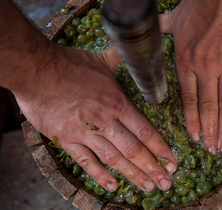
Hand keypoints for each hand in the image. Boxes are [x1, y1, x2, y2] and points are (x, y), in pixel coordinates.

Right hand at [13, 44, 176, 191]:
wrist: (35, 71)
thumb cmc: (69, 65)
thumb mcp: (100, 60)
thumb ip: (120, 59)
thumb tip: (133, 48)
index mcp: (117, 103)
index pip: (145, 131)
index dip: (161, 148)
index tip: (172, 162)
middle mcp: (105, 121)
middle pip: (134, 150)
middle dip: (152, 168)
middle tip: (166, 183)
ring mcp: (85, 133)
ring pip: (114, 159)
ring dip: (133, 175)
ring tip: (148, 187)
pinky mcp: (67, 140)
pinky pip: (86, 162)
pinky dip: (100, 175)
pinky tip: (112, 186)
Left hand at [160, 0, 221, 154]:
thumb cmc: (200, 5)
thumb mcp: (173, 20)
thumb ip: (159, 32)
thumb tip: (144, 33)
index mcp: (186, 61)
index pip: (188, 100)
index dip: (191, 122)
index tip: (193, 138)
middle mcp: (205, 68)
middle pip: (207, 107)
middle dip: (209, 132)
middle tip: (210, 150)